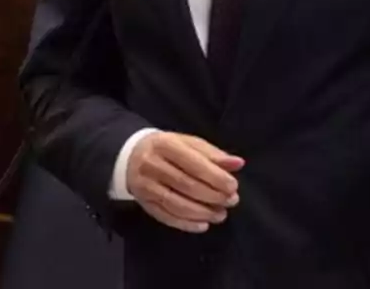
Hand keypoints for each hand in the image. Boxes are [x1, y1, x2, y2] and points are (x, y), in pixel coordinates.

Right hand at [126, 132, 243, 233]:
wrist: (131, 156)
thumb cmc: (168, 148)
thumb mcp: (189, 143)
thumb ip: (213, 154)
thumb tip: (238, 163)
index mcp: (166, 144)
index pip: (193, 163)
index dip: (215, 176)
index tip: (233, 186)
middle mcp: (152, 165)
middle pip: (186, 185)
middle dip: (212, 196)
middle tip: (231, 201)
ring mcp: (146, 186)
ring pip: (176, 204)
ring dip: (202, 212)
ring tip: (221, 214)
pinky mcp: (144, 203)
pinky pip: (166, 217)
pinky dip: (186, 224)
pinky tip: (203, 225)